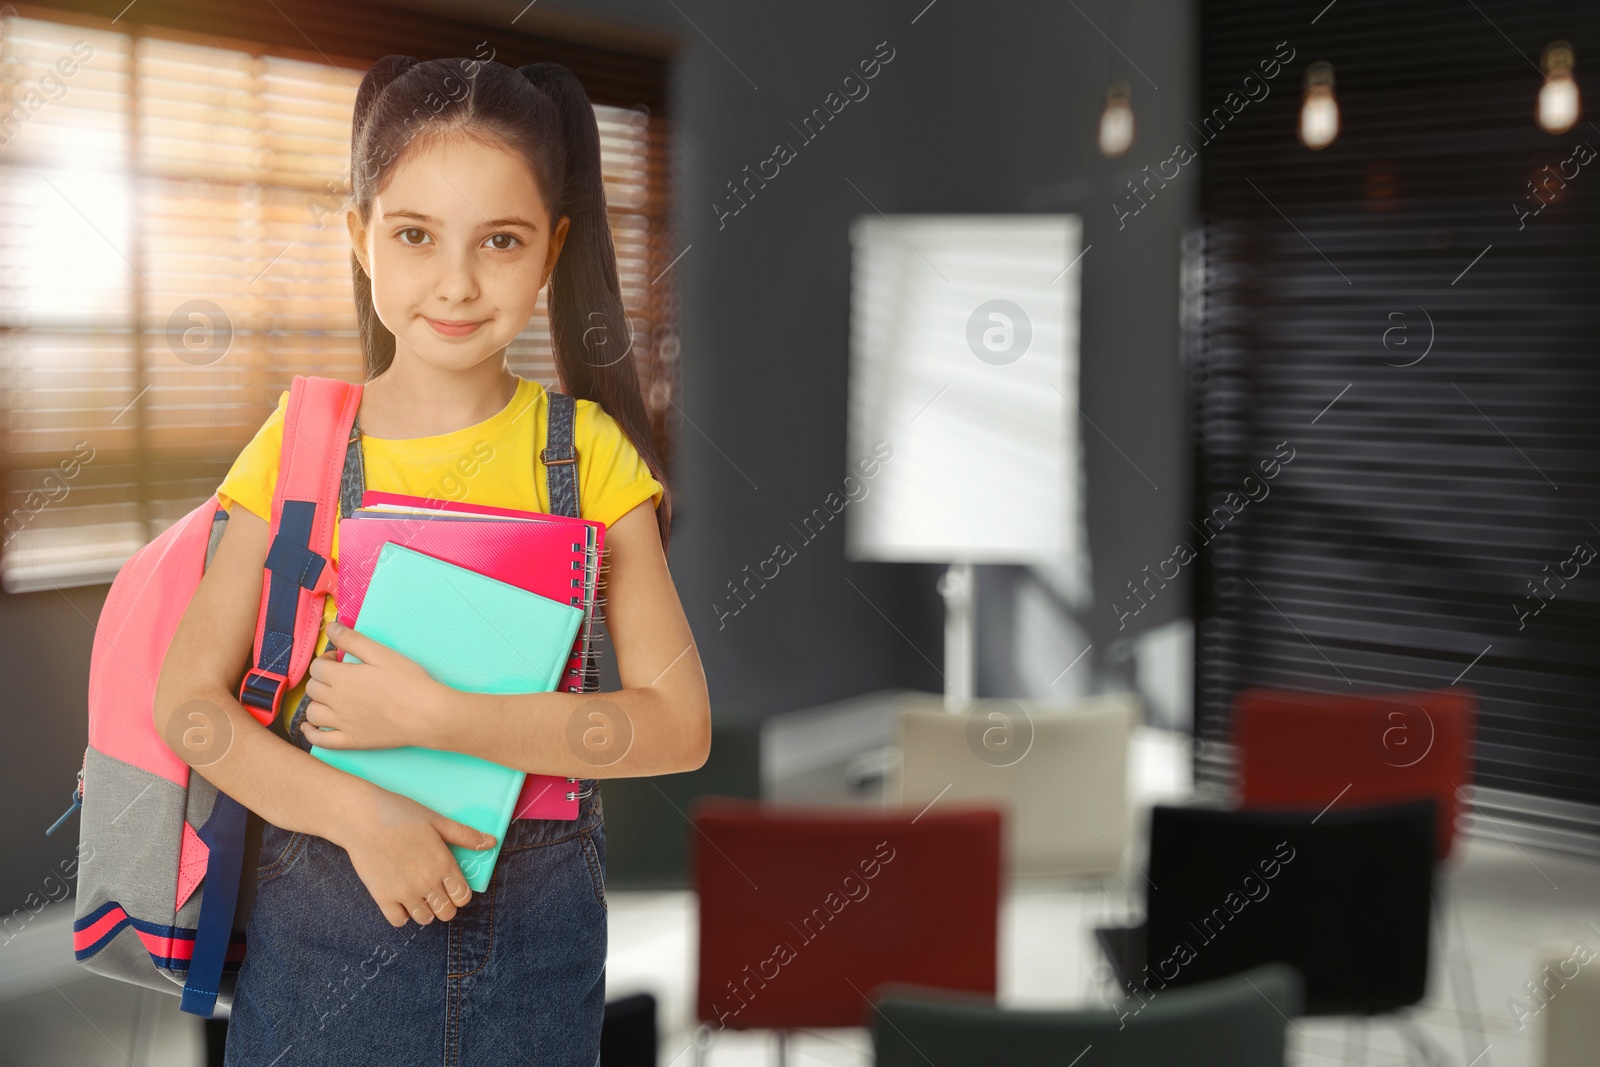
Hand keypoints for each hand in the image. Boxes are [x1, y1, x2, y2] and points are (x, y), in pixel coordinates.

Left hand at [301, 620, 446, 749]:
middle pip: (313, 688)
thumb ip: (353, 640)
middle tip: (339, 676)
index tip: (339, 659)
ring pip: (312, 712)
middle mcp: (336, 701)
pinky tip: (309, 726)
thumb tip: (330, 627)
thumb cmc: (408, 681)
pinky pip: (320, 740)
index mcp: (342, 678)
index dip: (326, 660)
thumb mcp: (382, 654)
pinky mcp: (350, 741)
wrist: (426, 714)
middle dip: (321, 679)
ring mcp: (341, 724)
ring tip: (330, 698)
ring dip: (316, 702)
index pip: (317, 667)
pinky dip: (310, 733)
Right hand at [336, 785, 496, 926]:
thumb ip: (465, 835)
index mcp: (443, 864)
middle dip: (445, 905)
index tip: (452, 885)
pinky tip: (401, 900)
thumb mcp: (437, 820)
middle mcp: (426, 883)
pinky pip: (398, 921)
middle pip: (446, 913)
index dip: (460, 893)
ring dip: (425, 910)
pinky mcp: (382, 897)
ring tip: (419, 894)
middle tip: (436, 891)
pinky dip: (402, 915)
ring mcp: (404, 893)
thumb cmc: (401, 814)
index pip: (463, 897)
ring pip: (424, 919)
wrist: (363, 818)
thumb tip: (491, 842)